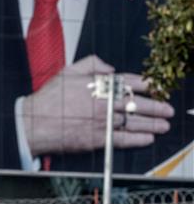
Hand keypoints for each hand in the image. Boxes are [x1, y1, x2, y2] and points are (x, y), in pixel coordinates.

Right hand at [22, 55, 173, 156]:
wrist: (35, 121)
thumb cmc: (49, 98)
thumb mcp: (67, 71)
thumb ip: (90, 63)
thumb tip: (109, 67)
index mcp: (97, 85)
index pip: (128, 82)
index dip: (145, 84)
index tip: (156, 87)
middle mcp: (102, 103)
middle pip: (136, 104)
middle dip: (156, 106)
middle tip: (167, 109)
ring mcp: (102, 122)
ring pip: (134, 122)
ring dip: (152, 124)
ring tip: (163, 125)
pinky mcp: (98, 139)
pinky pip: (124, 139)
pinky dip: (138, 139)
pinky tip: (147, 138)